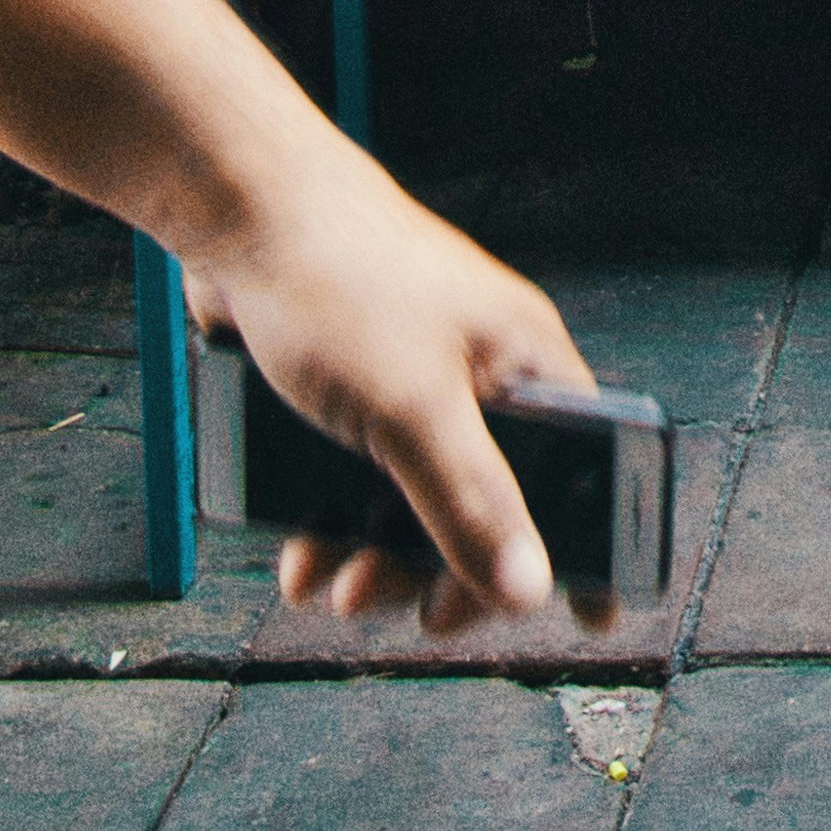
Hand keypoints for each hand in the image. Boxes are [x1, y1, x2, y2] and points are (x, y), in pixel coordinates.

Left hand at [182, 144, 604, 634]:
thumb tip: (533, 594)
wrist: (237, 211)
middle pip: (488, 505)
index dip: (589, 544)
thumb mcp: (414, 412)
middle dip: (445, 573)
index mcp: (524, 364)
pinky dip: (331, 527)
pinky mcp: (348, 390)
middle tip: (415, 619)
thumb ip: (474, 505)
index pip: (587, 470)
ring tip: (330, 589)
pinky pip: (353, 484)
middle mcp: (478, 374)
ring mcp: (410, 381)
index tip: (592, 619)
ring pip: (410, 503)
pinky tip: (299, 557)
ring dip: (375, 562)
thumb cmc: (342, 286)